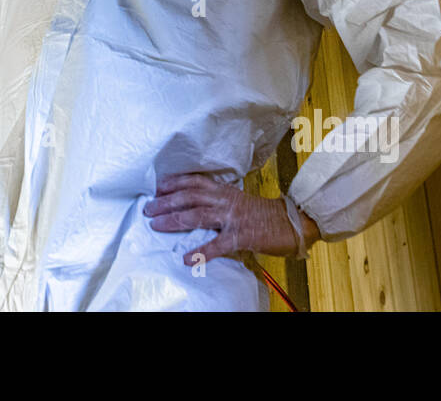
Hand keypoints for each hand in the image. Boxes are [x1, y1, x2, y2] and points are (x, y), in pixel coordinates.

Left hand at [143, 173, 317, 264]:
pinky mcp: (241, 236)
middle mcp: (225, 200)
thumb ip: (219, 200)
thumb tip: (197, 204)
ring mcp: (232, 217)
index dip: (174, 183)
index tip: (157, 187)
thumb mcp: (239, 200)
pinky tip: (187, 258)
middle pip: (189, 197)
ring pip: (197, 215)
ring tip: (156, 225)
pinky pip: (218, 244)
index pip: (194, 182)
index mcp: (225, 191)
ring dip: (174, 220)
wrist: (292, 221)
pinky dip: (201, 252)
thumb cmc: (264, 213)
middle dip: (166, 202)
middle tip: (148, 208)